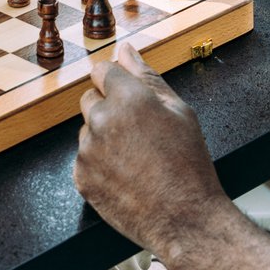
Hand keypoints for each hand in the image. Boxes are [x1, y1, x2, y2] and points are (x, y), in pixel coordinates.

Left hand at [73, 43, 231, 259]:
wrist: (185, 219)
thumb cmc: (189, 165)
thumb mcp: (179, 112)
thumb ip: (147, 76)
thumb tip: (126, 51)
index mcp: (128, 97)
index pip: (101, 71)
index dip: (116, 82)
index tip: (126, 96)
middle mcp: (102, 119)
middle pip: (90, 99)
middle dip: (108, 108)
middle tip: (137, 133)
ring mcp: (88, 150)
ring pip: (87, 131)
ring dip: (103, 137)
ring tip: (135, 158)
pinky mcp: (81, 177)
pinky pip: (84, 159)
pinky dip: (98, 164)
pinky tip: (125, 175)